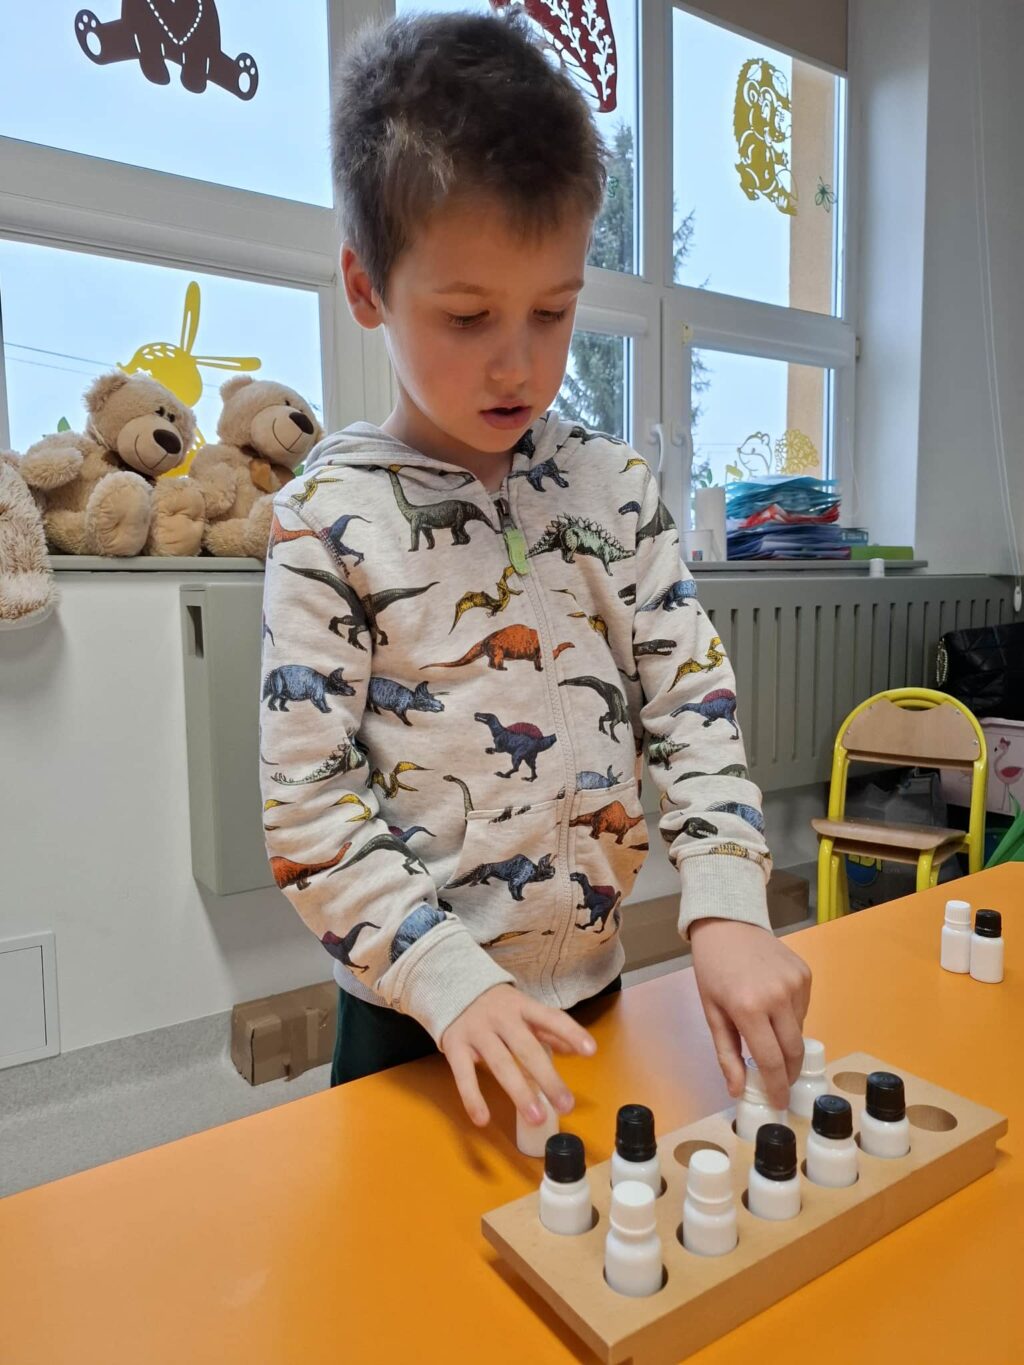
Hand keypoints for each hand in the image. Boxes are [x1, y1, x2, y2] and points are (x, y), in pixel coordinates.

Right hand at [439, 983, 597, 1127]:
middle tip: (566, 1105)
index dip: (571, 1032)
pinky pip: (464, 1075)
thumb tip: (577, 1050)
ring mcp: (477, 1032)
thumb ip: (548, 1030)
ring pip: (500, 1064)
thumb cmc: (496, 1006)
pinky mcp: (455, 1047)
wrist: (449, 986)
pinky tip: (483, 1120)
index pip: (550, 1018)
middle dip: (547, 1078)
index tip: (591, 1050)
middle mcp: (501, 1018)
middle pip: (526, 1048)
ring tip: (537, 1118)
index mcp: (522, 1006)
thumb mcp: (523, 1010)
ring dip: (519, 1092)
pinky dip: (473, 1098)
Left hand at [689, 918, 811, 1109]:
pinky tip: (774, 1006)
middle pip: (793, 1051)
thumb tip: (737, 1091)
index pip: (771, 1060)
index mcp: (748, 1008)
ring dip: (787, 1041)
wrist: (727, 925)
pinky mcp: (805, 974)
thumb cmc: (713, 970)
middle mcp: (777, 996)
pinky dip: (791, 1018)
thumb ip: (727, 1055)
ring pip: (799, 1030)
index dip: (777, 1086)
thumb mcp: (712, 1013)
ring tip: (767, 1030)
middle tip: (780, 1083)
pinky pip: (803, 1009)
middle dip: (789, 1073)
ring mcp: (795, 983)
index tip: (779, 1103)